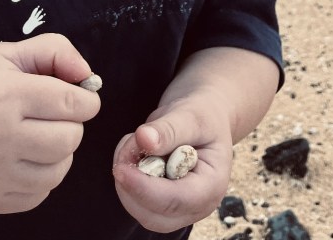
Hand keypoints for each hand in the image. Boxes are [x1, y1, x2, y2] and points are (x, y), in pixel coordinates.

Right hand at [0, 33, 99, 213]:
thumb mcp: (8, 53)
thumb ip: (54, 51)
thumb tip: (88, 75)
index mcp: (6, 95)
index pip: (70, 102)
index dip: (86, 98)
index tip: (82, 96)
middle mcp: (0, 137)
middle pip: (69, 138)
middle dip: (71, 124)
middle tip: (53, 115)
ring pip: (59, 170)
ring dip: (58, 152)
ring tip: (38, 135)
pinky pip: (40, 193)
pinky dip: (41, 176)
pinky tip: (23, 157)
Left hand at [112, 106, 232, 232]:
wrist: (204, 118)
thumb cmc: (202, 116)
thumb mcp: (191, 116)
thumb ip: (169, 129)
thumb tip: (144, 138)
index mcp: (212, 185)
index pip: (175, 200)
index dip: (144, 188)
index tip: (120, 169)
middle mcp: (197, 206)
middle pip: (154, 215)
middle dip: (132, 186)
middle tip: (127, 146)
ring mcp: (179, 209)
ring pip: (141, 211)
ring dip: (126, 180)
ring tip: (134, 143)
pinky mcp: (162, 204)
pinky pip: (136, 201)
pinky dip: (128, 177)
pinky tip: (136, 152)